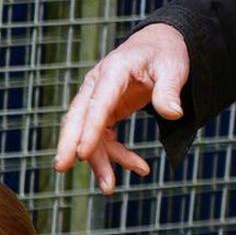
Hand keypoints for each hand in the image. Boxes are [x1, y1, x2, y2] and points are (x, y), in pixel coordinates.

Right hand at [56, 24, 192, 190]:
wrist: (158, 46)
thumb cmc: (165, 54)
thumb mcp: (173, 67)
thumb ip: (170, 89)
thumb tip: (173, 114)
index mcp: (113, 71)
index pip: (97, 103)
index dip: (89, 129)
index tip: (81, 153)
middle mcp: (97, 86)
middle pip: (77, 118)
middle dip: (69, 144)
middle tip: (61, 168)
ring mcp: (98, 100)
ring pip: (88, 134)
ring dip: (98, 161)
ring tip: (110, 188)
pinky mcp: (104, 112)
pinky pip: (103, 139)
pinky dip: (116, 156)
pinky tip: (140, 167)